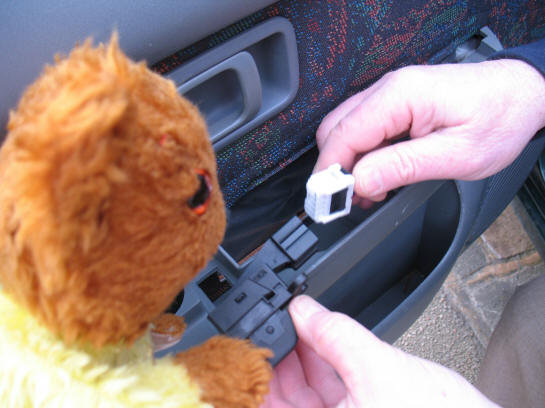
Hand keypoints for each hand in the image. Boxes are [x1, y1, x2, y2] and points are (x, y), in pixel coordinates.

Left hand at [262, 295, 498, 407]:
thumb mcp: (379, 368)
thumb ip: (335, 335)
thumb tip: (302, 309)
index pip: (267, 405)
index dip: (252, 377)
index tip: (246, 346)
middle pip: (283, 398)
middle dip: (277, 360)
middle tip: (272, 325)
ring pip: (305, 392)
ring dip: (299, 356)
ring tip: (296, 324)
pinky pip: (329, 389)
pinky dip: (322, 363)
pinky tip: (318, 338)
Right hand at [315, 60, 544, 204]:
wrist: (522, 95)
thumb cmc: (499, 119)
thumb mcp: (454, 155)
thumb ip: (401, 167)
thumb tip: (359, 181)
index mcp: (400, 96)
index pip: (343, 135)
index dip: (330, 172)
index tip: (328, 202)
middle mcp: (389, 89)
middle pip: (335, 130)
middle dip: (336, 169)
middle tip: (349, 201)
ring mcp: (390, 94)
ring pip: (345, 131)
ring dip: (350, 165)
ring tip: (369, 194)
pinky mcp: (396, 103)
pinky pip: (364, 129)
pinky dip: (363, 156)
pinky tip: (378, 176)